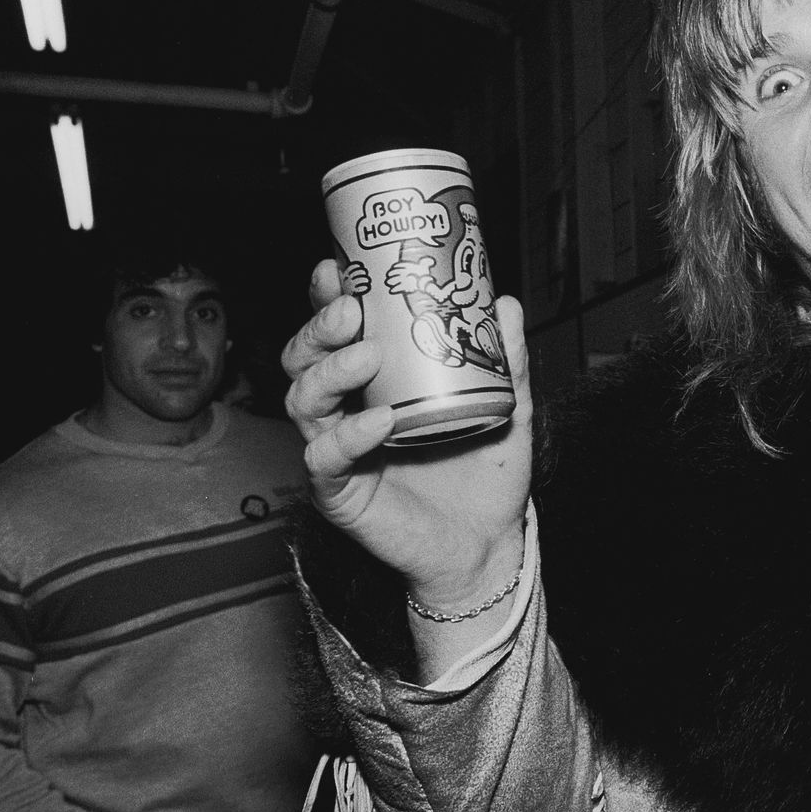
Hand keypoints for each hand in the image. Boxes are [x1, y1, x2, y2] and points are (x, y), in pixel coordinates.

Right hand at [282, 259, 534, 605]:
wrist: (488, 543)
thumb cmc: (486, 475)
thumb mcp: (508, 408)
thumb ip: (507, 361)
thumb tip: (504, 304)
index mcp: (377, 383)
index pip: (338, 333)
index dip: (327, 298)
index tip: (337, 268)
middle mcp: (347, 410)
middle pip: (305, 359)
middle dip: (319, 328)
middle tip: (349, 310)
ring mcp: (339, 450)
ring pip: (303, 401)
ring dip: (329, 372)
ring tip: (366, 356)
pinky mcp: (340, 493)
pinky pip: (325, 458)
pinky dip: (347, 435)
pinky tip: (378, 420)